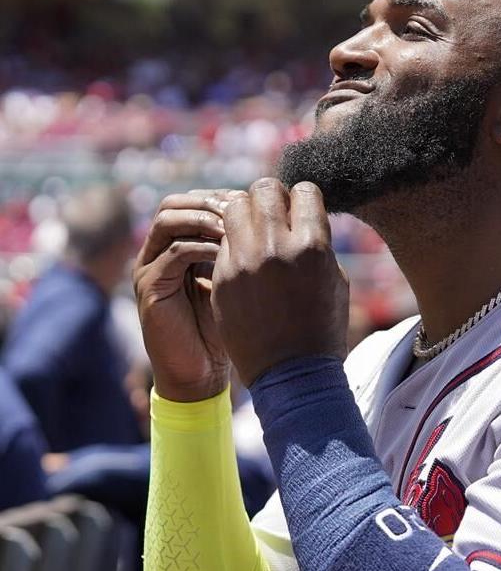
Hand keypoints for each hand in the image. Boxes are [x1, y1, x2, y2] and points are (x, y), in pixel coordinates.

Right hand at [133, 190, 243, 401]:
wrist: (201, 373)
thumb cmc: (229, 330)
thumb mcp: (242, 281)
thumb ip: (247, 251)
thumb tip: (281, 219)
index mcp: (181, 245)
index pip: (195, 201)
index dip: (224, 197)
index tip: (256, 203)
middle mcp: (159, 251)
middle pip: (176, 202)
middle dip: (211, 201)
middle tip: (244, 209)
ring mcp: (150, 266)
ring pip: (168, 219)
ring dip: (204, 217)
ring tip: (236, 227)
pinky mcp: (149, 286)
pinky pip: (173, 252)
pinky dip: (202, 246)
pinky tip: (229, 252)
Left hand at [211, 179, 348, 386]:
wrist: (292, 375)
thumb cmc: (322, 328)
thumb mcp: (334, 280)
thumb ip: (317, 243)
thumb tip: (303, 218)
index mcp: (312, 246)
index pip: (303, 190)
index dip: (304, 199)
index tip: (301, 212)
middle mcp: (275, 247)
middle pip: (264, 189)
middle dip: (272, 198)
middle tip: (274, 216)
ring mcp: (244, 262)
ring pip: (234, 206)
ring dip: (246, 213)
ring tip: (254, 232)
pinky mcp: (222, 278)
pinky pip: (223, 240)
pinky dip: (233, 242)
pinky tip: (243, 259)